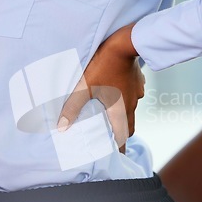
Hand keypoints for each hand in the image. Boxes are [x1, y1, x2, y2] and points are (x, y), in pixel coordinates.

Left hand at [57, 23, 144, 152]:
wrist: (125, 44)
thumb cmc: (104, 66)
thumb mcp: (84, 88)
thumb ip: (72, 108)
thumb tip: (62, 127)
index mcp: (119, 111)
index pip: (122, 137)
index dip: (120, 149)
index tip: (117, 157)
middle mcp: (131, 105)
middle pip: (129, 126)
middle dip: (122, 134)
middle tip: (112, 137)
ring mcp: (137, 92)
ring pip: (131, 109)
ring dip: (123, 114)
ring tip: (112, 112)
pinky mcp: (138, 80)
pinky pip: (134, 93)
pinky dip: (127, 96)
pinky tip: (119, 89)